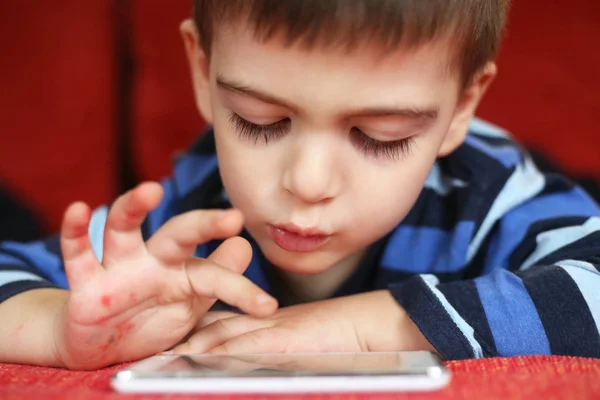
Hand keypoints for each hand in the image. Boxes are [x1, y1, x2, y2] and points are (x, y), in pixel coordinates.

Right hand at [53, 182, 277, 369]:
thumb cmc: (152, 318)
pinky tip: (79, 210)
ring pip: (123, 230)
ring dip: (134, 207)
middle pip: (178, 234)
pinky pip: (78, 254)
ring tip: (151, 191)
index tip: (268, 305)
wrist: (103, 345)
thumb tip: (244, 245)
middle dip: (204, 224)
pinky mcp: (86, 282)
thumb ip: (216, 278)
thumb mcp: (190, 303)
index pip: (214, 274)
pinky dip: (76, 232)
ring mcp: (118, 267)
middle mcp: (152, 261)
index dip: (241, 289)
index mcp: (181, 271)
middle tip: (233, 218)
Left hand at [173, 291, 433, 354]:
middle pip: (216, 329)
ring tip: (162, 366)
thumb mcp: (307, 345)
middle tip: (153, 359)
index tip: (173, 350)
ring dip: (191, 351)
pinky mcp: (288, 340)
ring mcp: (276, 328)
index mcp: (271, 322)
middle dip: (184, 344)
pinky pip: (248, 347)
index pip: (225, 325)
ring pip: (223, 337)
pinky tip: (199, 367)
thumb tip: (257, 370)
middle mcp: (267, 322)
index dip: (197, 337)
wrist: (377, 323)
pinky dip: (221, 357)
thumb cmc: (347, 337)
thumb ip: (282, 353)